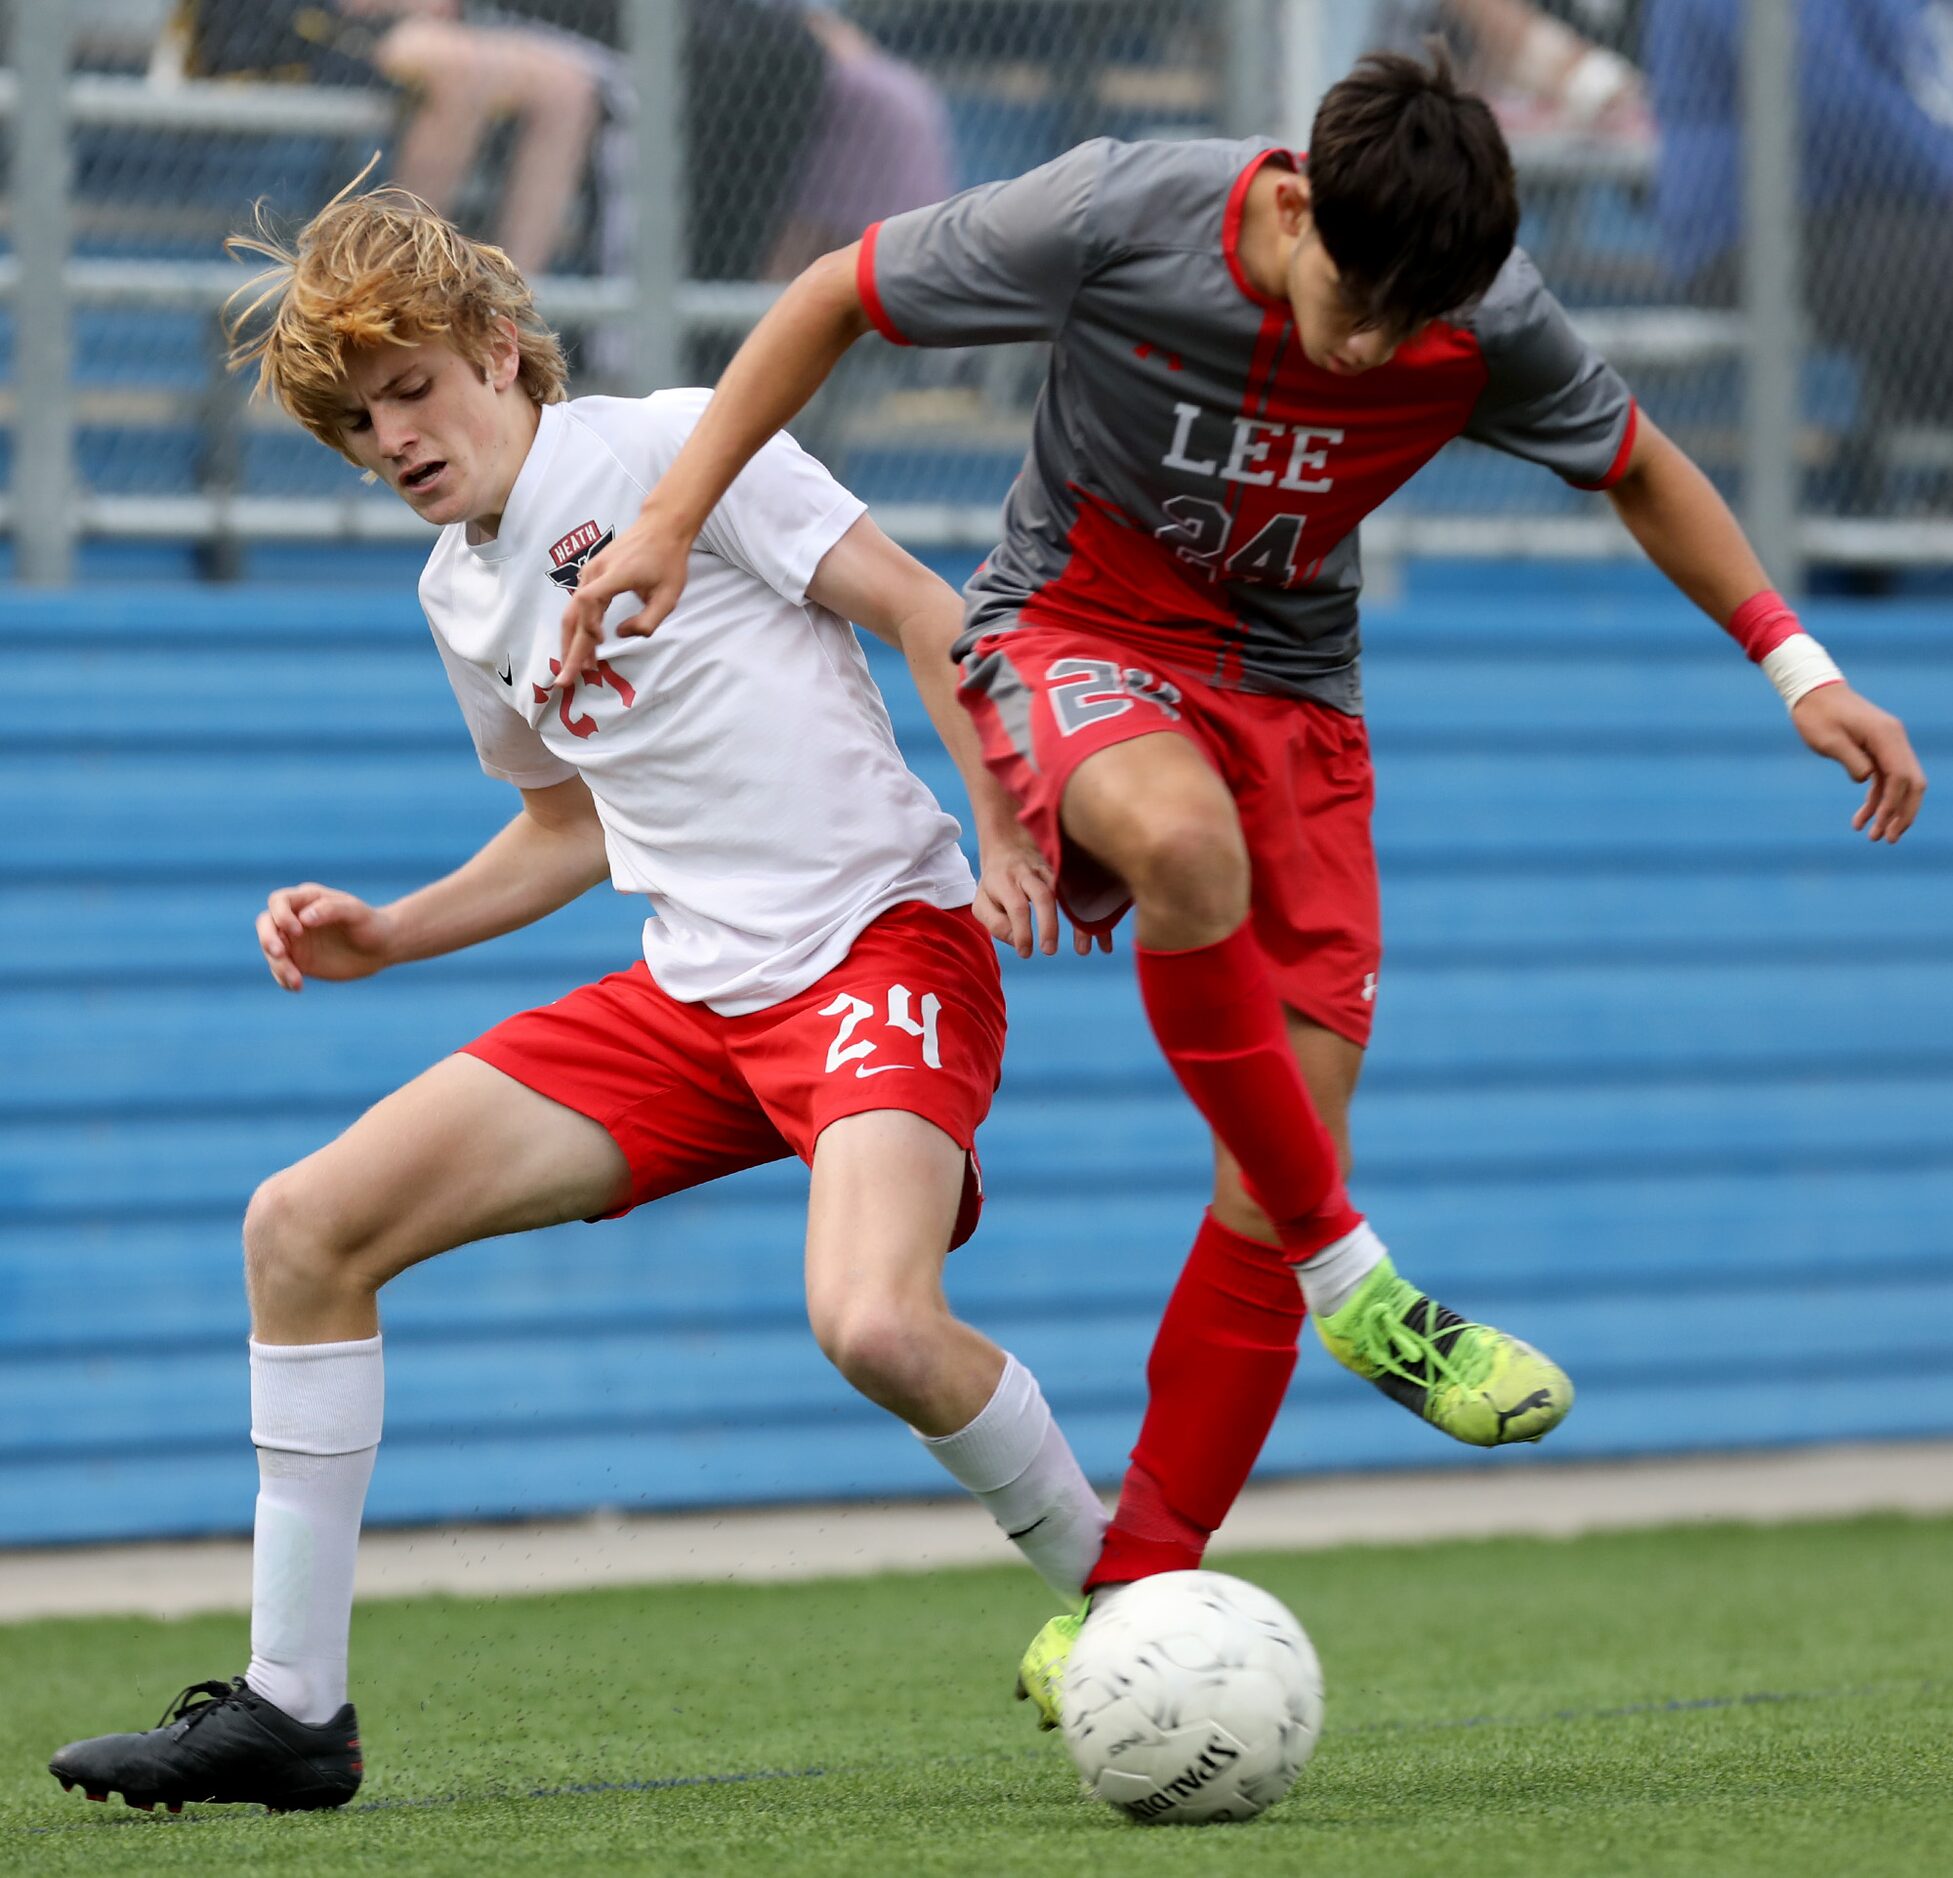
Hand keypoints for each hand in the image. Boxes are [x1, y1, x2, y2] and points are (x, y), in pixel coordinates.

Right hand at [256, 884, 397, 991]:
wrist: (381, 947)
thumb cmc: (370, 923)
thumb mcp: (356, 913)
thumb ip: (331, 909)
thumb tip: (303, 918)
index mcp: (307, 899)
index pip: (279, 901)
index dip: (281, 915)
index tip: (297, 931)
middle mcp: (295, 918)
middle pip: (265, 924)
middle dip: (267, 938)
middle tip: (279, 953)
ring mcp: (294, 941)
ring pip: (271, 950)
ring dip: (278, 965)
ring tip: (298, 982)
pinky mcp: (298, 961)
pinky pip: (280, 969)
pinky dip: (283, 978)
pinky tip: (296, 987)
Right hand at [553, 507, 694, 691]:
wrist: (661, 528)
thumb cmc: (668, 561)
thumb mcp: (669, 596)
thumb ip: (648, 621)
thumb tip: (621, 634)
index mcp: (614, 575)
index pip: (588, 601)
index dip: (588, 624)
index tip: (600, 642)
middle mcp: (595, 573)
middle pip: (572, 614)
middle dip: (569, 649)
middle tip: (565, 680)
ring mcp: (590, 572)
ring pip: (572, 612)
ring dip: (573, 642)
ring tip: (578, 670)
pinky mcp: (591, 575)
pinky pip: (579, 606)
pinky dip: (579, 628)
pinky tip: (586, 648)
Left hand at [972, 835, 1114, 957]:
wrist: (1011, 843)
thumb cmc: (996, 881)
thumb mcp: (983, 903)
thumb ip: (996, 925)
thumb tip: (1018, 942)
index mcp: (1007, 881)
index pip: (1017, 907)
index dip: (1023, 931)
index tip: (1026, 953)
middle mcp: (1031, 874)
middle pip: (1043, 896)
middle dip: (1049, 924)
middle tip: (1050, 951)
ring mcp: (1052, 871)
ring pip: (1069, 894)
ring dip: (1079, 921)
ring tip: (1084, 949)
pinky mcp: (1068, 873)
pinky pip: (1084, 895)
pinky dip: (1096, 917)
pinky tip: (1104, 940)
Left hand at [1791, 684, 1926, 843]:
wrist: (1812, 692)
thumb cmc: (1817, 715)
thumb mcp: (1828, 740)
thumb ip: (1851, 760)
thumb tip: (1868, 780)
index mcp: (1886, 736)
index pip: (1901, 776)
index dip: (1894, 804)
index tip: (1881, 825)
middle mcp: (1894, 740)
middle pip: (1911, 783)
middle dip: (1903, 813)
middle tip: (1888, 839)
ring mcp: (1888, 745)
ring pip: (1900, 784)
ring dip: (1890, 811)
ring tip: (1873, 837)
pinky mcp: (1877, 750)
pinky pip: (1885, 779)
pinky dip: (1877, 800)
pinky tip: (1861, 819)